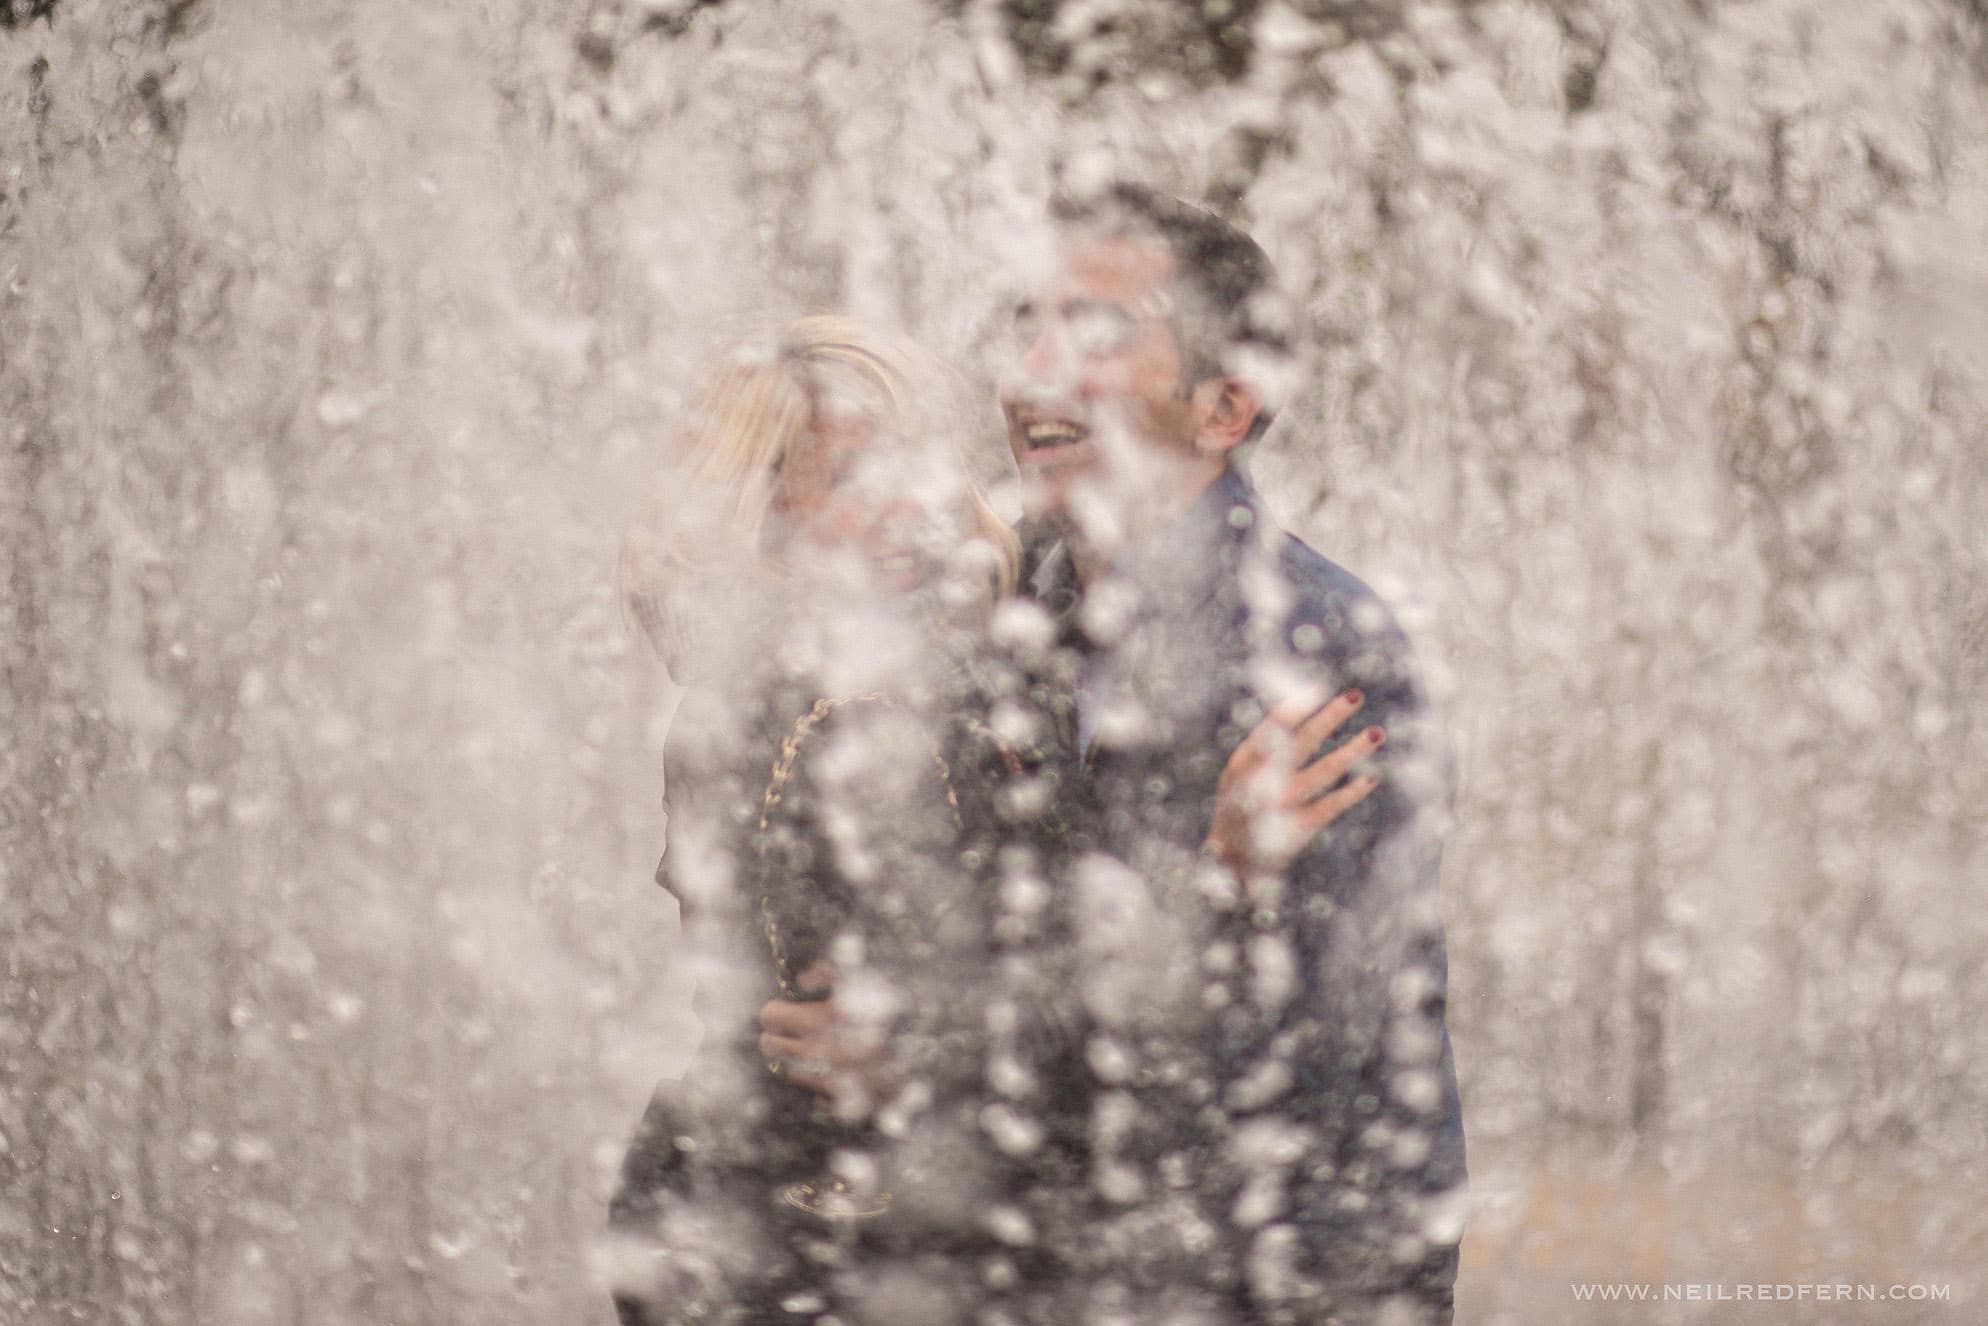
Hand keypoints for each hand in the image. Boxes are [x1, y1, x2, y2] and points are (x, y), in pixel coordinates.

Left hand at [757, 962, 884, 1109]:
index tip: (784, 1009)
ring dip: (795, 1059)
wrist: (919, 1058)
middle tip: (789, 1031)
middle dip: (776, 1036)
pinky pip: (813, 1093)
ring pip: (788, 1070)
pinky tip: (833, 1072)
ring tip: (811, 1049)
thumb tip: (803, 980)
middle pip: (770, 1046)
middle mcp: (811, 1051)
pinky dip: (818, 1082)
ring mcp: (821, 1079)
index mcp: (814, 1020)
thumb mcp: (862, 981)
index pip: (771, 1016)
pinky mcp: (835, 1100)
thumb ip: (828, 972)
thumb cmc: (890, 1014)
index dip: (775, 1011)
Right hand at [1205, 688, 1382, 881]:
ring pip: (1325, 770)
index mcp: (1243, 763)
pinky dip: (1352, 791)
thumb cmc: (1240, 804)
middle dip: (1330, 717)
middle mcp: (1263, 782)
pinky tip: (1371, 777)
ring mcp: (1283, 805)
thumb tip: (1295, 705)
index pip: (1272, 728)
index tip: (1319, 689)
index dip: (1297, 709)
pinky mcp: (1299, 827)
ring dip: (1353, 750)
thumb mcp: (1239, 773)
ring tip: (1377, 732)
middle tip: (1355, 696)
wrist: (1231, 860)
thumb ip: (1263, 746)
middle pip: (1303, 742)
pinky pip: (1332, 805)